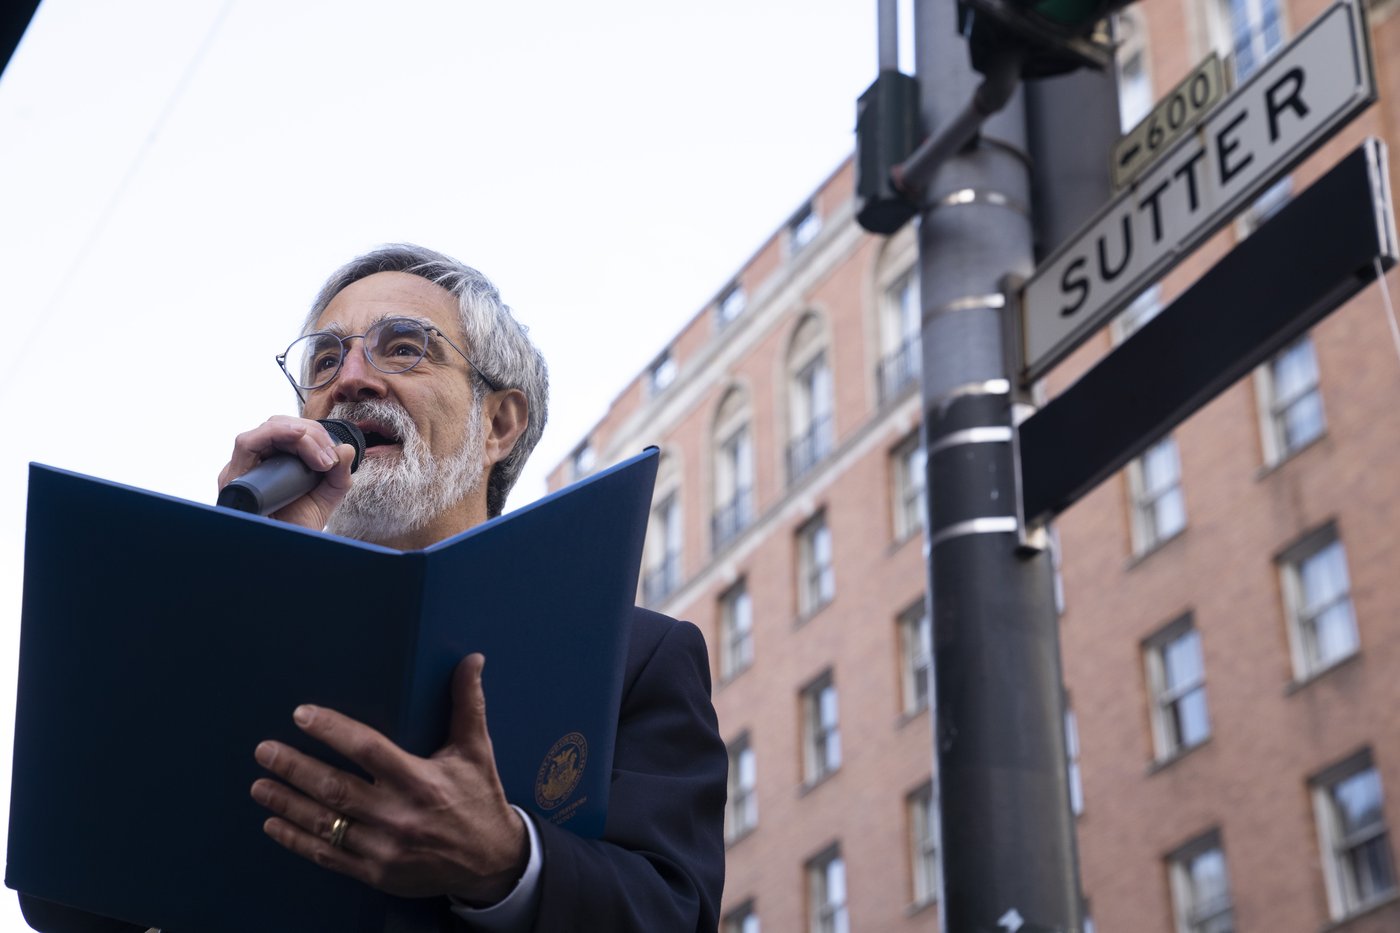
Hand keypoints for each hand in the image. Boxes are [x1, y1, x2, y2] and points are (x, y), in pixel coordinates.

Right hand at [216, 416, 354, 528]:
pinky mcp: (233, 477)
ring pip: (265, 430)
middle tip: (328, 458)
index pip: (287, 430)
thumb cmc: (300, 525)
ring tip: (320, 457)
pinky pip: (246, 443)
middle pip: (276, 425)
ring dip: (299, 435)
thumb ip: (339, 472)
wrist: (288, 551)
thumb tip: (346, 448)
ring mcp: (241, 469)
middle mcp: (253, 463)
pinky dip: (275, 433)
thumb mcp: (327, 495)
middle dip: (310, 434)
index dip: (314, 433)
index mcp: (272, 462)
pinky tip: (298, 436)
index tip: (333, 454)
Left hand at [250, 654, 527, 903]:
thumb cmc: (479, 797)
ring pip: (325, 823)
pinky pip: (328, 856)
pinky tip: (274, 823)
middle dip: (294, 768)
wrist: (491, 861)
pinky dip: (297, 840)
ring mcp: (384, 848)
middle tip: (264, 750)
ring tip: (259, 785)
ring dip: (287, 803)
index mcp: (421, 780)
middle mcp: (399, 815)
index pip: (367, 750)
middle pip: (335, 788)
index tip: (302, 715)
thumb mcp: (476, 750)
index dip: (332, 731)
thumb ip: (467, 704)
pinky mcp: (376, 873)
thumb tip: (472, 659)